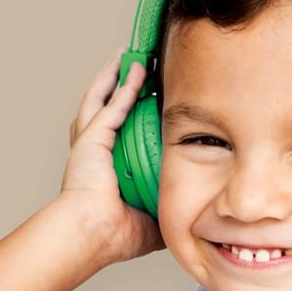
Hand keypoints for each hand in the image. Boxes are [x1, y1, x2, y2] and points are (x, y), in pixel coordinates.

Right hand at [58, 47, 163, 263]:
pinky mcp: (91, 137)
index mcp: (112, 166)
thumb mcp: (156, 216)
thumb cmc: (118, 234)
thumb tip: (200, 212)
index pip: (126, 130)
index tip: (157, 97)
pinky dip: (123, 86)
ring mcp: (92, 141)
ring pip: (105, 97)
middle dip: (125, 84)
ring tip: (134, 55)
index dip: (138, 111)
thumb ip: (173, 207)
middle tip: (143, 65)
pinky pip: (110, 105)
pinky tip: (135, 69)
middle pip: (111, 106)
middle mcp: (100, 149)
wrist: (95, 234)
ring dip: (119, 75)